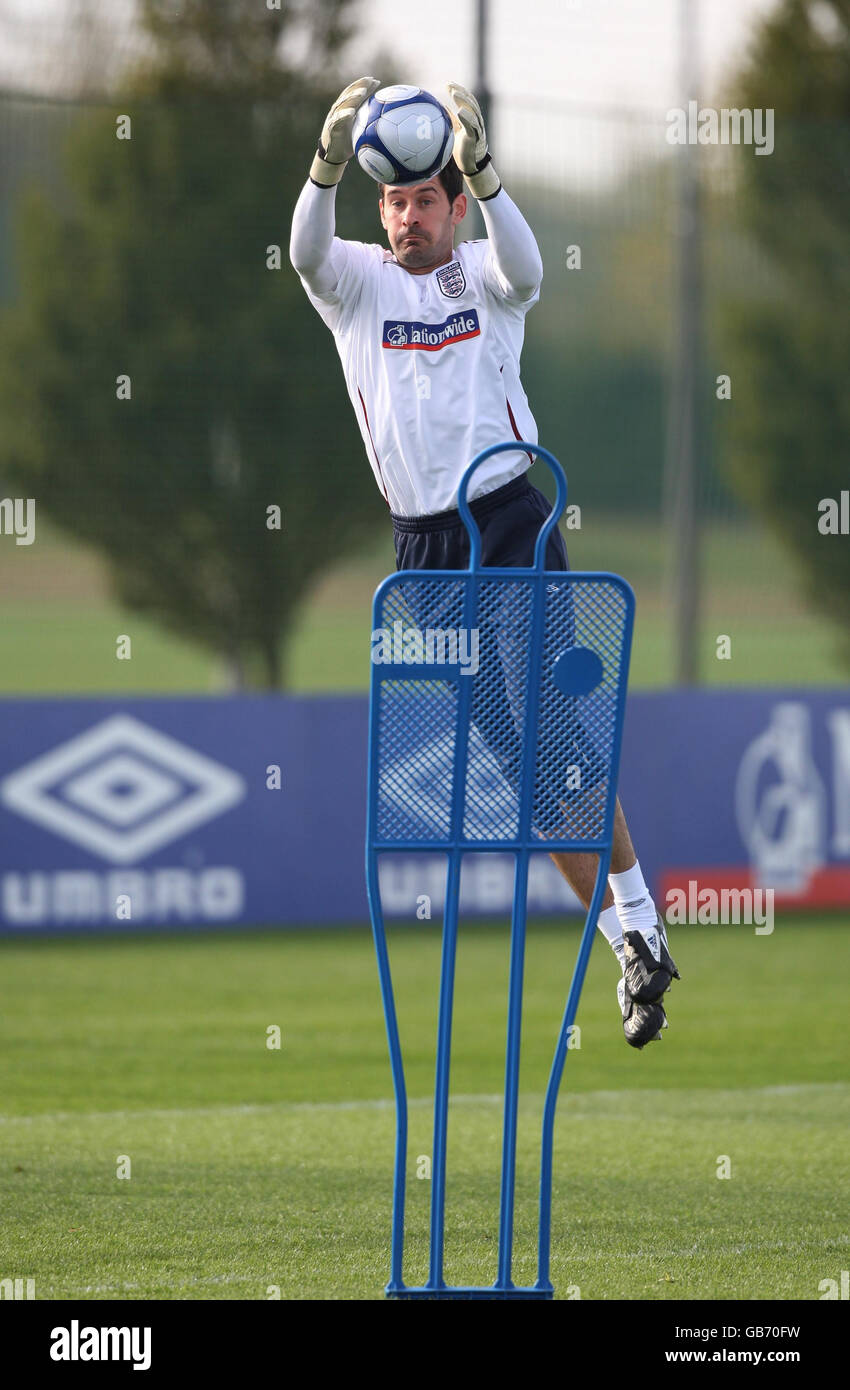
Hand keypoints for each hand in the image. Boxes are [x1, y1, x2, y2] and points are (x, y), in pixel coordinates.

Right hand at [310, 76, 380, 186]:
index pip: (355, 93)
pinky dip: (344, 115)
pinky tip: (351, 112)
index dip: (364, 85)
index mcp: (346, 109)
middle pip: (349, 94)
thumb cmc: (348, 142)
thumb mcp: (360, 131)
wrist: (334, 156)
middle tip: (369, 80)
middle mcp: (339, 110)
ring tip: (362, 92)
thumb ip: (369, 123)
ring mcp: (334, 117)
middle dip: (359, 86)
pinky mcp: (331, 127)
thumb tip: (387, 122)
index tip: (375, 80)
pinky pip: (338, 119)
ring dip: (353, 97)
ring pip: (343, 103)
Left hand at [446, 81, 500, 199]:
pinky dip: (467, 117)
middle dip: (460, 92)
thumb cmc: (461, 149)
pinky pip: (472, 125)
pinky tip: (460, 111)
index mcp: (469, 118)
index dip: (457, 90)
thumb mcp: (453, 131)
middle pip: (470, 101)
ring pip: (472, 110)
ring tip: (455, 94)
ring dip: (463, 100)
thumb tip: (440, 107)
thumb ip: (449, 119)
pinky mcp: (475, 137)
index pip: (465, 100)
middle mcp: (475, 120)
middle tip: (450, 85)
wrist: (470, 165)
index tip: (448, 84)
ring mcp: (477, 128)